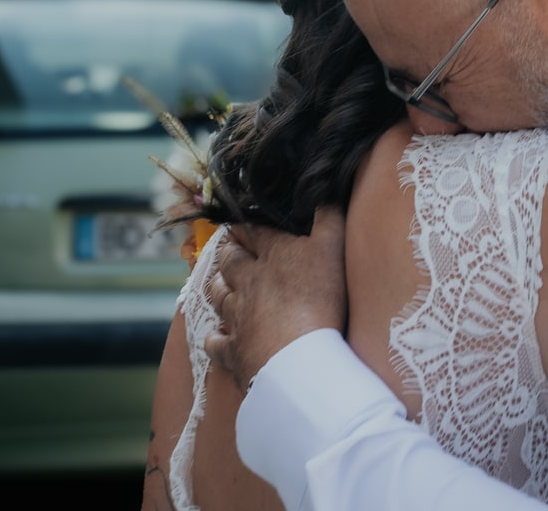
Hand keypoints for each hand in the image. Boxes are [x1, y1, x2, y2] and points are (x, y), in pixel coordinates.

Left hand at [203, 208, 347, 392]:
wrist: (298, 355)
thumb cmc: (319, 297)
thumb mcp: (333, 248)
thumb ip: (329, 217)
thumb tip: (322, 192)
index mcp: (272, 255)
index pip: (256, 231)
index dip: (249, 223)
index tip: (243, 218)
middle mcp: (248, 282)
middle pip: (231, 262)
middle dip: (229, 252)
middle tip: (228, 247)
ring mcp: (237, 316)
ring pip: (219, 296)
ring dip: (218, 287)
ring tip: (218, 282)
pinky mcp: (234, 350)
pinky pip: (217, 342)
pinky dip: (215, 337)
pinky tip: (215, 336)